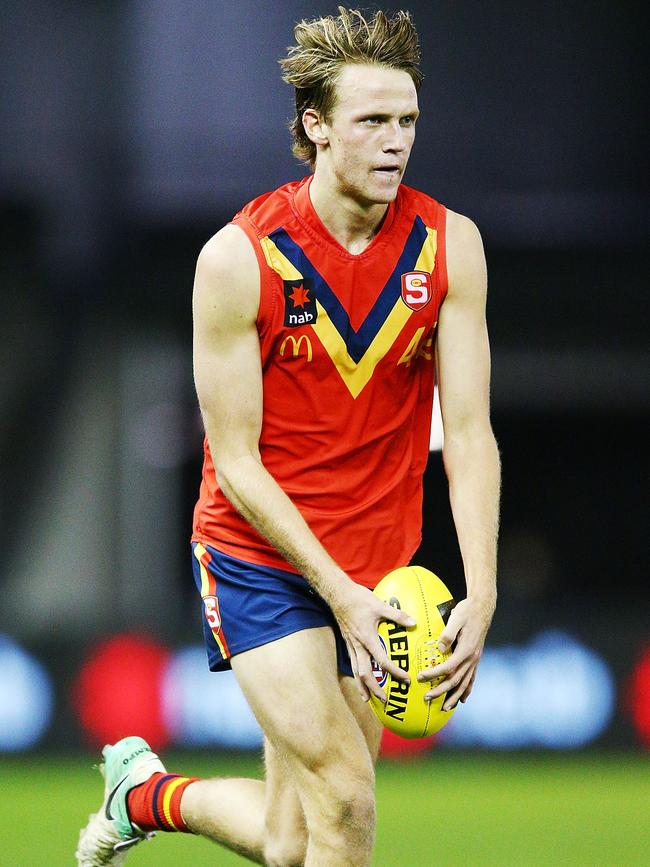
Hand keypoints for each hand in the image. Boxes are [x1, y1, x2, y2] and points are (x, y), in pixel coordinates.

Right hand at [332, 581, 415, 702]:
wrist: (338, 594)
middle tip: (385, 700)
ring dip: (362, 686)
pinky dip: (356, 674)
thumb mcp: (380, 606)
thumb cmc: (358, 599)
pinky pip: (352, 663)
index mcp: (367, 638)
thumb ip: (397, 616)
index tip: (406, 679)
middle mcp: (358, 645)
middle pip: (364, 673)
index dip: (395, 672)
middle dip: (374, 688)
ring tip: (367, 699)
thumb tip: (414, 623)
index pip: (382, 661)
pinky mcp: (348, 642)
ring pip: (355, 671)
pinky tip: (360, 678)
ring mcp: (351, 645)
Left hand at [417, 595, 494, 710]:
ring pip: (465, 683)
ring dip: (454, 697)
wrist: (483, 607)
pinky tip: (463, 699)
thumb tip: (440, 647)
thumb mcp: (456, 618)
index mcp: (466, 650)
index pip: (447, 667)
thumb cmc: (467, 611)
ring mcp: (475, 659)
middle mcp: (472, 658)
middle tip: (426, 697)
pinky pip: (472, 678)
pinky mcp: (476, 658)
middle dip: (441, 691)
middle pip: (455, 680)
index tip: (420, 677)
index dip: (434, 674)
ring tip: (445, 708)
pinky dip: (467, 690)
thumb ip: (448, 633)